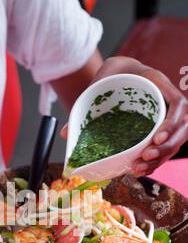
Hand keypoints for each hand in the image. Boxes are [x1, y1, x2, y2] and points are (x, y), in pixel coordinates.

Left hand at [60, 57, 187, 175]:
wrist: (122, 72)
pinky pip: (164, 148)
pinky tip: (138, 170)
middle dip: (166, 147)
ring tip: (137, 169)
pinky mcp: (160, 130)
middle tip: (145, 157)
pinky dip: (154, 161)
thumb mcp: (101, 78)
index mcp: (159, 84)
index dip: (172, 124)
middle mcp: (167, 101)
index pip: (178, 105)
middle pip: (182, 128)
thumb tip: (66, 133)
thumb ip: (86, 98)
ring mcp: (166, 117)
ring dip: (159, 159)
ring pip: (174, 141)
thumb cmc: (114, 73)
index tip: (155, 139)